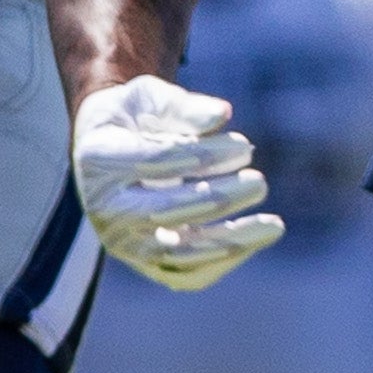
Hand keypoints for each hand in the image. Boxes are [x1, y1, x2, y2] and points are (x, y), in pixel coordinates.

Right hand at [75, 75, 283, 290]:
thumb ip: (182, 106)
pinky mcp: (143, 263)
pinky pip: (186, 275)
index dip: (202, 156)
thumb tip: (222, 114)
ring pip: (178, 253)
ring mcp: (122, 241)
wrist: (105, 150)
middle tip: (259, 181)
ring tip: (275, 225)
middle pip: (165, 210)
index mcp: (98, 159)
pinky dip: (224, 260)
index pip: (155, 161)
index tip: (244, 146)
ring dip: (231, 240)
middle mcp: (103, 208)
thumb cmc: (134, 117)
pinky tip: (256, 238)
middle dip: (219, 198)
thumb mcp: (149, 97)